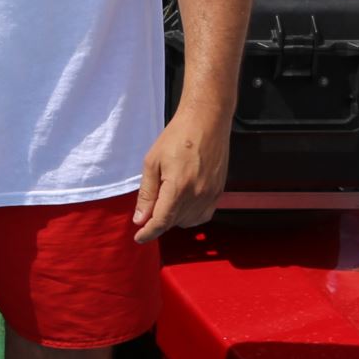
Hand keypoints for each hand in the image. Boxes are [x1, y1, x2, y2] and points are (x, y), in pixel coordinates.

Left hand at [133, 107, 228, 244]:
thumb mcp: (152, 162)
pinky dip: (191, 216)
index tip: (139, 238)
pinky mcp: (219, 192)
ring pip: (189, 222)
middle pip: (174, 223)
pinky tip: (183, 203)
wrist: (207, 121)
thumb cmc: (177, 136)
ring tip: (167, 200)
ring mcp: (211, 195)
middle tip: (151, 205)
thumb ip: (147, 193)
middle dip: (159, 220)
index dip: (148, 233)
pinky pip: (204, 215)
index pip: (161, 222)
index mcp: (178, 188)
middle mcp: (197, 195)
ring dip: (175, 219)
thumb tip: (140, 219)